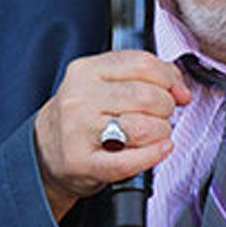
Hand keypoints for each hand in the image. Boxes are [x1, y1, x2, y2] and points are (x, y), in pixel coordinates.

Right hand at [33, 51, 190, 219]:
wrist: (44, 152)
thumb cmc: (82, 116)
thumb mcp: (104, 84)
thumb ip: (144, 76)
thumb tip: (180, 90)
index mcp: (86, 70)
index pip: (142, 63)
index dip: (169, 78)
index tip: (176, 91)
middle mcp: (80, 98)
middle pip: (146, 95)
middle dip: (166, 107)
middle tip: (163, 115)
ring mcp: (79, 131)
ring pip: (142, 126)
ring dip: (161, 131)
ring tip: (157, 133)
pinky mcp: (83, 163)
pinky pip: (129, 161)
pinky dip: (153, 155)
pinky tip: (160, 149)